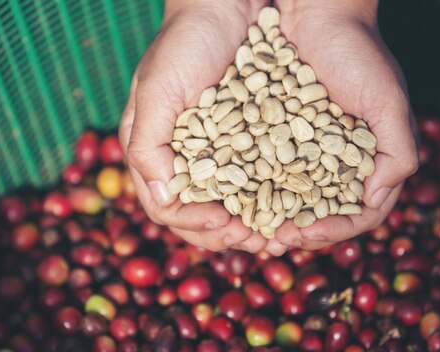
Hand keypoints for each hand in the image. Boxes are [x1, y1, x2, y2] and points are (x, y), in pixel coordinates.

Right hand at [120, 0, 267, 251]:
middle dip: (226, 234)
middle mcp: (183, 158)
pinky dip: (270, 199)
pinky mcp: (248, 141)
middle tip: (258, 241)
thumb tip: (161, 198)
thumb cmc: (186, 43)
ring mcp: (217, 152)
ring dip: (251, 225)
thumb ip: (148, 146)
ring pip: (230, 205)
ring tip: (277, 235)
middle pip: (199, 215)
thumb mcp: (158, 90)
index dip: (194, 224)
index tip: (225, 225)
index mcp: (153, 151)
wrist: (226, 4)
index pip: (167, 207)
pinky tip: (290, 207)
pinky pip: (256, 180)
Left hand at [267, 0, 418, 252]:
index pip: (360, 213)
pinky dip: (254, 188)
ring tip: (251, 228)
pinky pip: (266, 170)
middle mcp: (340, 163)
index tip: (308, 233)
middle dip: (300, 232)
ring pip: (292, 198)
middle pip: (323, 213)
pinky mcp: (278, 136)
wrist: (318, 13)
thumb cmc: (360, 54)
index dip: (336, 230)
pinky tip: (235, 197)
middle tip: (272, 240)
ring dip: (274, 217)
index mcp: (372, 162)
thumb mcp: (388, 101)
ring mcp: (308, 151)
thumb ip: (398, 152)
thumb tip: (376, 198)